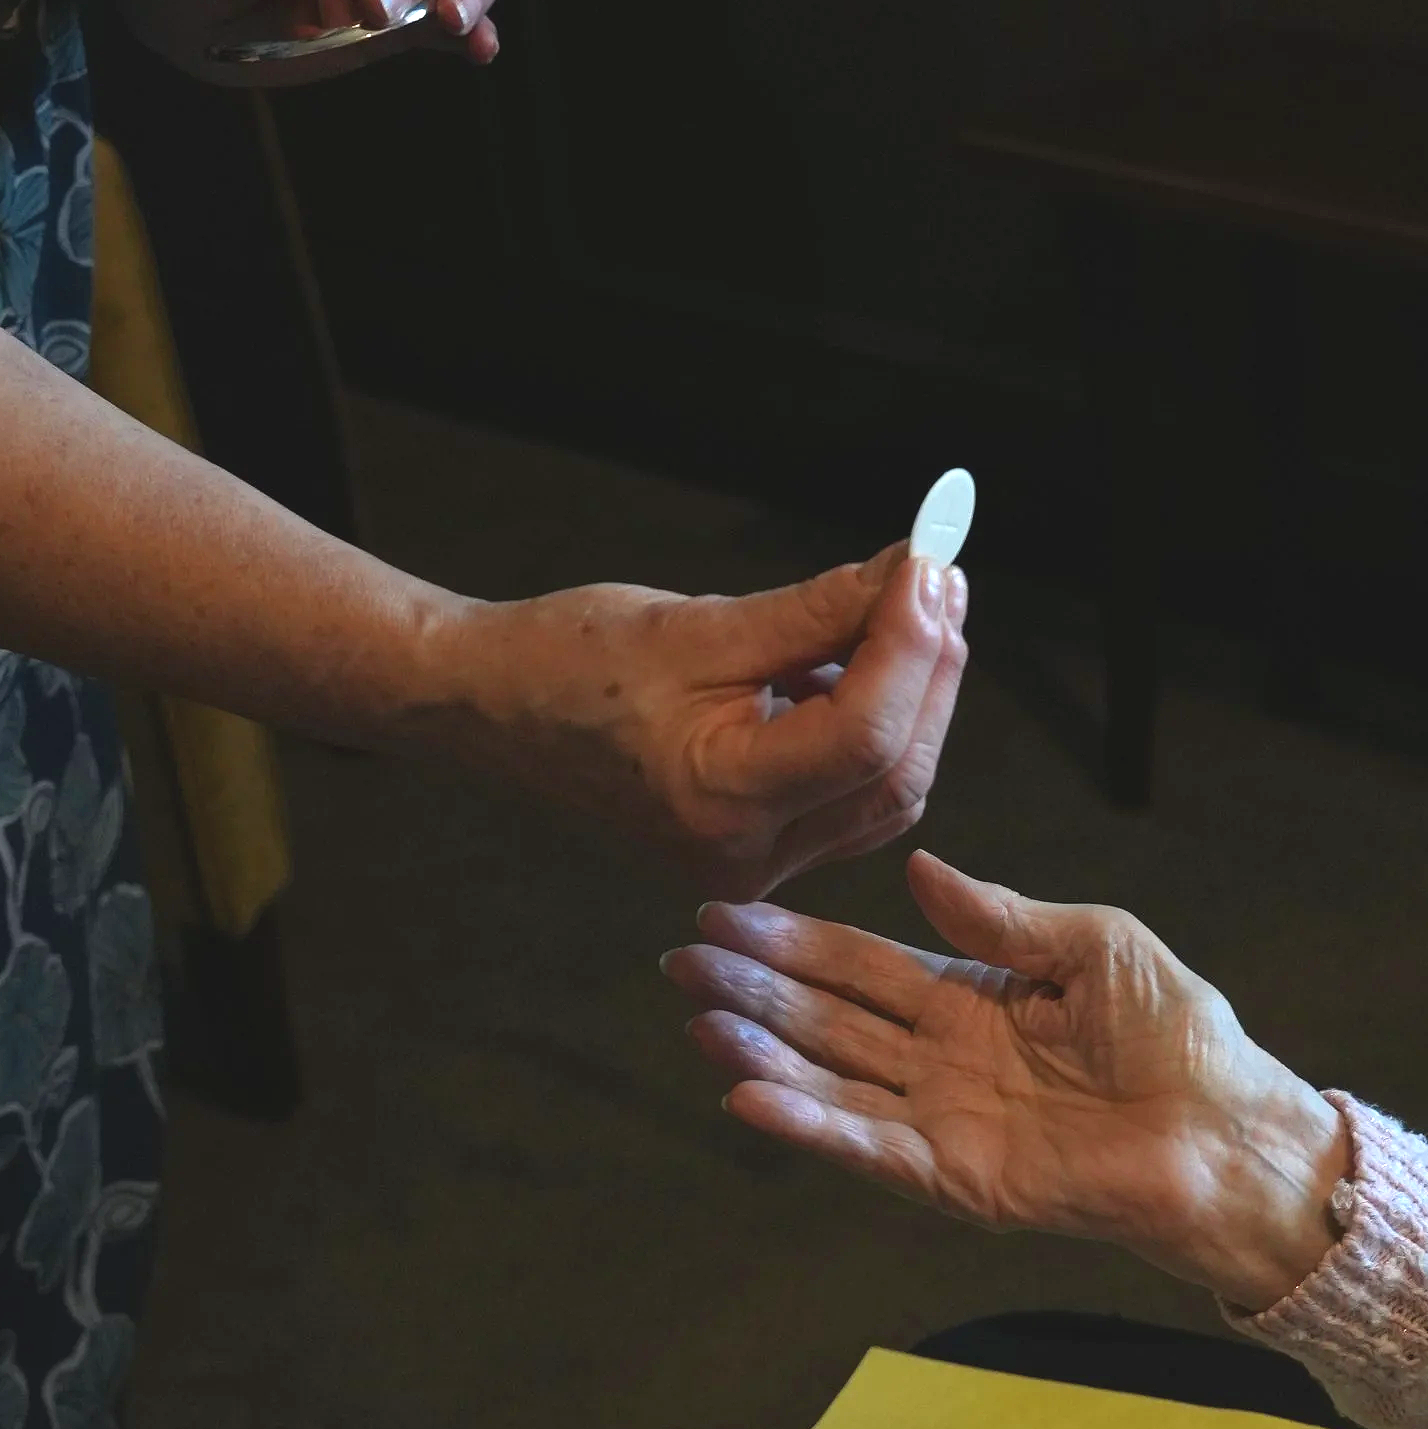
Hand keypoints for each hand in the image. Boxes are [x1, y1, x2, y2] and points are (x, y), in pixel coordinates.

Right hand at [435, 546, 968, 898]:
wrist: (490, 707)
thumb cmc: (572, 661)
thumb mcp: (700, 625)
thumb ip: (819, 610)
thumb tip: (916, 574)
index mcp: (719, 804)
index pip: (864, 735)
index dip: (912, 645)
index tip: (929, 566)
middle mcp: (745, 857)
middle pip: (895, 773)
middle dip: (930, 672)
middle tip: (937, 580)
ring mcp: (753, 863)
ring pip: (886, 790)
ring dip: (912, 700)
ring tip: (902, 610)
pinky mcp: (756, 846)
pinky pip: (850, 797)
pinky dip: (872, 729)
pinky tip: (852, 663)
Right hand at [663, 852, 1345, 1301]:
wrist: (1230, 1131)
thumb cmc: (1182, 1034)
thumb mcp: (1094, 944)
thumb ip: (999, 917)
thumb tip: (920, 868)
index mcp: (973, 997)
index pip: (861, 964)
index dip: (792, 942)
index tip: (722, 915)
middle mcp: (943, 1061)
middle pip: (827, 1019)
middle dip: (754, 990)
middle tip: (679, 962)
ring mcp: (944, 1122)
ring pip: (832, 1081)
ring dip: (762, 1054)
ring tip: (697, 1023)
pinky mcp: (958, 1180)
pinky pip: (870, 1148)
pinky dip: (810, 1125)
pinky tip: (750, 1097)